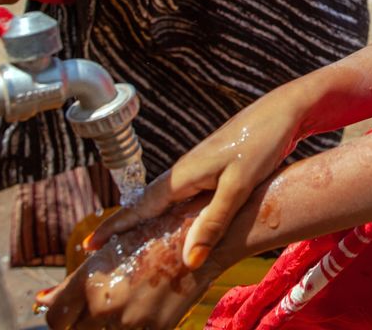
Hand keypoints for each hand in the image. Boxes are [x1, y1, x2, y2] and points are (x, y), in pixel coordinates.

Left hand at [39, 197, 226, 328]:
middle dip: (86, 321)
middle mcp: (106, 305)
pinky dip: (135, 327)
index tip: (70, 313)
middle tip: (106, 302)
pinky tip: (145, 307)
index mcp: (90, 282)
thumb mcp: (109, 253)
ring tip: (130, 301)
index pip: (55, 319)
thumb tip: (41, 301)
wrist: (199, 238)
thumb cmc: (152, 236)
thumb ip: (72, 283)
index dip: (61, 317)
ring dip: (110, 324)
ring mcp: (132, 322)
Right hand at [87, 91, 306, 269]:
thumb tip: (188, 259)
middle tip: (97, 252)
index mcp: (183, 175)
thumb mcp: (238, 186)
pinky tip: (171, 226)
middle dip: (123, 227)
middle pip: (146, 206)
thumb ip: (213, 222)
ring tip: (126, 244)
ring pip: (164, 202)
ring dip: (144, 221)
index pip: (140, 207)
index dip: (115, 227)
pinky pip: (181, 199)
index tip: (88, 244)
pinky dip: (168, 214)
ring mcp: (197, 170)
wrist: (283, 112)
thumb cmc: (262, 143)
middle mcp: (184, 173)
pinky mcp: (212, 171)